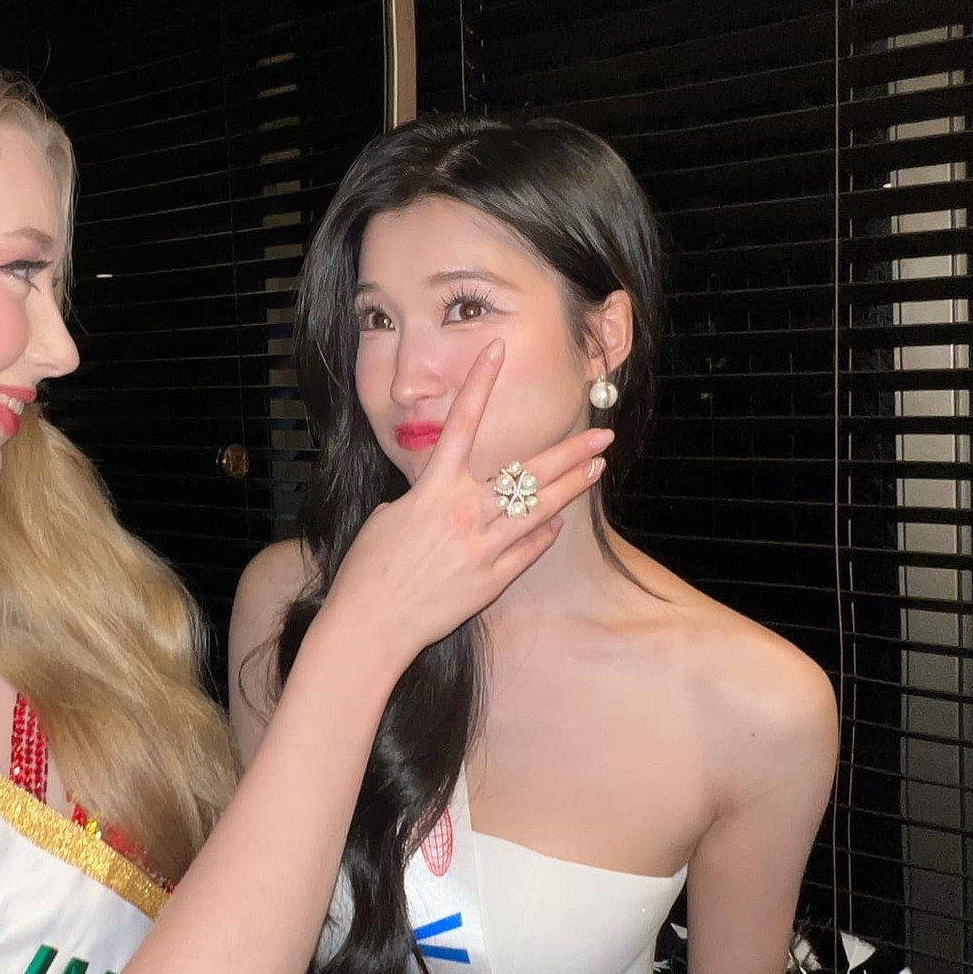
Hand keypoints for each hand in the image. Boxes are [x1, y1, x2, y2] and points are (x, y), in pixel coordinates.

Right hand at [325, 339, 612, 662]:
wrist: (373, 623)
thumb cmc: (370, 569)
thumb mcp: (390, 517)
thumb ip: (422, 498)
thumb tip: (441, 494)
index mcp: (433, 489)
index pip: (462, 422)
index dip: (479, 382)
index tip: (496, 350)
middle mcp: (464, 511)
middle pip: (527, 472)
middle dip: (569, 452)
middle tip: (602, 436)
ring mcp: (483, 546)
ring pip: (540, 508)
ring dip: (571, 486)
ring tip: (597, 469)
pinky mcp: (492, 579)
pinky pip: (529, 548)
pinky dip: (544, 531)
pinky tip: (558, 520)